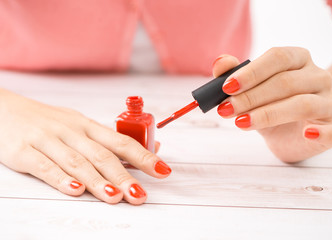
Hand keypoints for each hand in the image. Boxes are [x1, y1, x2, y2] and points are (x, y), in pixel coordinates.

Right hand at [0, 89, 170, 203]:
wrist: (4, 109)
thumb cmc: (47, 121)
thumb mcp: (78, 125)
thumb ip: (107, 140)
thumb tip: (143, 150)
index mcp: (87, 126)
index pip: (122, 142)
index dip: (144, 156)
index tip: (162, 170)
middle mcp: (71, 131)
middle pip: (102, 156)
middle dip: (124, 176)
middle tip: (140, 195)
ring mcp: (48, 140)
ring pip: (78, 163)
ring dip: (99, 181)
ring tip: (116, 197)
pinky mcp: (24, 151)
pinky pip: (45, 166)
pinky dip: (61, 179)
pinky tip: (76, 190)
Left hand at [213, 47, 331, 161]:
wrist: (292, 133)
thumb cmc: (271, 106)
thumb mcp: (250, 91)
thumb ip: (235, 76)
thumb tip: (220, 63)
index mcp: (299, 59)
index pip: (278, 57)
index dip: (251, 72)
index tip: (226, 87)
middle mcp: (318, 77)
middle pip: (286, 82)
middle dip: (251, 97)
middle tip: (226, 109)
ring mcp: (329, 103)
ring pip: (303, 105)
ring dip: (268, 114)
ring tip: (242, 123)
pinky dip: (326, 132)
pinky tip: (307, 133)